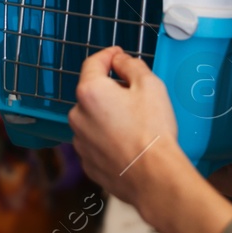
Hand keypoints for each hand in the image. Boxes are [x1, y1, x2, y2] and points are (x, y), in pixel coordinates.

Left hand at [69, 46, 231, 232]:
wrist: (154, 177)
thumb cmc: (152, 132)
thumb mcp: (150, 85)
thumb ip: (131, 65)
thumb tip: (120, 60)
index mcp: (90, 92)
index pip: (93, 63)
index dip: (108, 55)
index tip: (118, 55)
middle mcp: (78, 116)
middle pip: (93, 93)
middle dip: (111, 89)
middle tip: (136, 95)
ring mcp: (80, 142)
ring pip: (93, 118)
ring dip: (108, 115)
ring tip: (135, 124)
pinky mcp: (87, 163)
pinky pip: (96, 142)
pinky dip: (108, 138)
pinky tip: (128, 142)